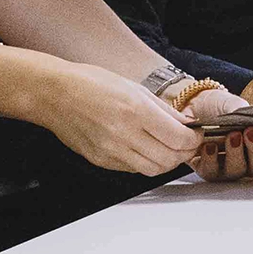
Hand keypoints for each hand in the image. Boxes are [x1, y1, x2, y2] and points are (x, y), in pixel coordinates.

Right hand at [31, 59, 203, 175]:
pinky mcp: (102, 161)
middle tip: (188, 143)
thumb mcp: (133, 87)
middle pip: (169, 159)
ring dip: (168, 162)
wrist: (55, 94)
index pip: (178, 138)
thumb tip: (185, 123)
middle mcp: (125, 134)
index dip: (194, 139)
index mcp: (136, 111)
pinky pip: (133, 169)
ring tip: (170, 148)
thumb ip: (162, 109)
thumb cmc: (92, 83)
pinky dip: (146, 162)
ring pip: (153, 170)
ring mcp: (112, 151)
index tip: (196, 133)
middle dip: (185, 153)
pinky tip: (147, 149)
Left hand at [182, 87, 252, 181]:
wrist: (192, 107)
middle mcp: (250, 160)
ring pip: (239, 170)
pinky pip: (212, 172)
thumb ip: (240, 109)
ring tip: (231, 136)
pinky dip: (211, 159)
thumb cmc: (219, 107)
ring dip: (236, 154)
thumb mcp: (231, 102)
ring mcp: (230, 168)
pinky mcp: (209, 171)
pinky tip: (209, 146)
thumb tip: (242, 114)